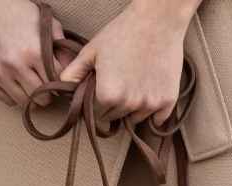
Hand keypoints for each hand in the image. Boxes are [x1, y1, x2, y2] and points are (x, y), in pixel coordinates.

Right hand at [0, 0, 62, 107]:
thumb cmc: (16, 10)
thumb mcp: (45, 22)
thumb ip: (61, 47)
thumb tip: (71, 71)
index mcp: (33, 52)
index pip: (57, 82)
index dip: (62, 81)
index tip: (60, 78)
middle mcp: (15, 66)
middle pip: (42, 98)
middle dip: (49, 92)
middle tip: (47, 83)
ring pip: (25, 103)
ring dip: (32, 97)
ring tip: (33, 84)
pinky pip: (7, 100)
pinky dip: (15, 96)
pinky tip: (18, 83)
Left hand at [58, 0, 200, 126]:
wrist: (158, 20)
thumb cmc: (122, 32)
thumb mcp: (92, 50)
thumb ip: (74, 72)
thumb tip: (62, 88)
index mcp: (108, 95)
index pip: (97, 114)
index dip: (97, 103)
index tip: (102, 90)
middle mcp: (129, 104)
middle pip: (117, 118)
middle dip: (114, 107)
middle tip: (119, 84)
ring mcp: (151, 104)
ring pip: (136, 119)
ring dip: (133, 109)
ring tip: (134, 85)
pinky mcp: (168, 100)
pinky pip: (158, 120)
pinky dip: (154, 112)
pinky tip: (149, 93)